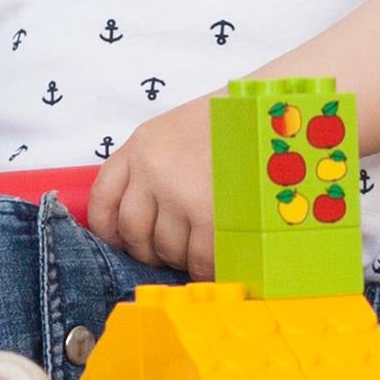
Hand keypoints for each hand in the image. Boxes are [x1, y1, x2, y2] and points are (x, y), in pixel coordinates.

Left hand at [84, 102, 215, 277]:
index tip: (120, 243)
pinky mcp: (209, 214)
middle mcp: (152, 169)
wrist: (276, 110)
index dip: (107, 229)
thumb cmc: (232, 123)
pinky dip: (204, 268)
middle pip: (132, 231)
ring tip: (199, 250)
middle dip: (147, 251)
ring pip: (165, 248)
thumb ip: (153, 167)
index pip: (103, 198)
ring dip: (180, 259)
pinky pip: (197, 258)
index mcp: (141, 146)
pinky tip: (215, 262)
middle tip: (168, 254)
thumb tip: (145, 217)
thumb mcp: (178, 132)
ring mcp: (179, 193)